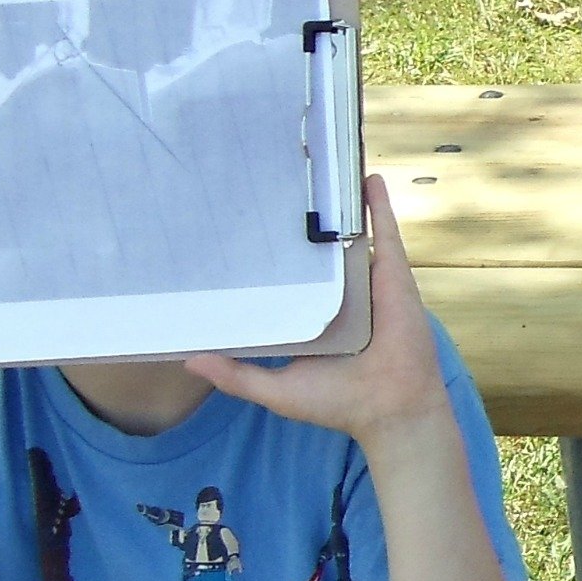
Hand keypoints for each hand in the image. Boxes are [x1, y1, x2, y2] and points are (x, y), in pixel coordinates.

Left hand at [184, 178, 448, 447]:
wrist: (390, 410)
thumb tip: (189, 360)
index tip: (242, 230)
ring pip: (352, 235)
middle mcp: (341, 294)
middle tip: (275, 185)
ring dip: (342, 204)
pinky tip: (367, 178)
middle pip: (319, 250)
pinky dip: (379, 206)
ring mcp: (368, 282)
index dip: (269, 254)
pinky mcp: (392, 276)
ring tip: (323, 170)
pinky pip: (385, 234)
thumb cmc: (338, 403)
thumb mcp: (275, 390)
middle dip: (302, 220)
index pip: (289, 278)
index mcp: (316, 316)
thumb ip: (235, 375)